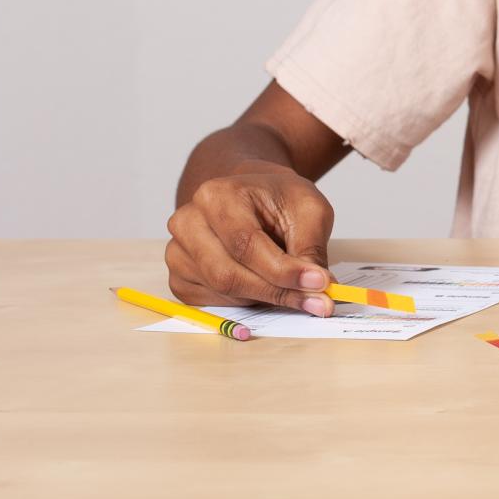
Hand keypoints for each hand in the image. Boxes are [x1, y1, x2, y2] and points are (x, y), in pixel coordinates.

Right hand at [166, 161, 335, 313]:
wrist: (252, 195)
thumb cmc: (277, 198)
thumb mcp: (308, 209)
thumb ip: (311, 248)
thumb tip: (320, 289)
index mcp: (217, 195)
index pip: (246, 243)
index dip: (283, 270)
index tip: (319, 284)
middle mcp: (188, 222)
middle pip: (228, 274)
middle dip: (276, 291)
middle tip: (317, 300)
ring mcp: (178, 251)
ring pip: (222, 292)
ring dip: (264, 298)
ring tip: (294, 288)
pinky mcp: (180, 277)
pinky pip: (212, 303)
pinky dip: (245, 303)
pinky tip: (265, 286)